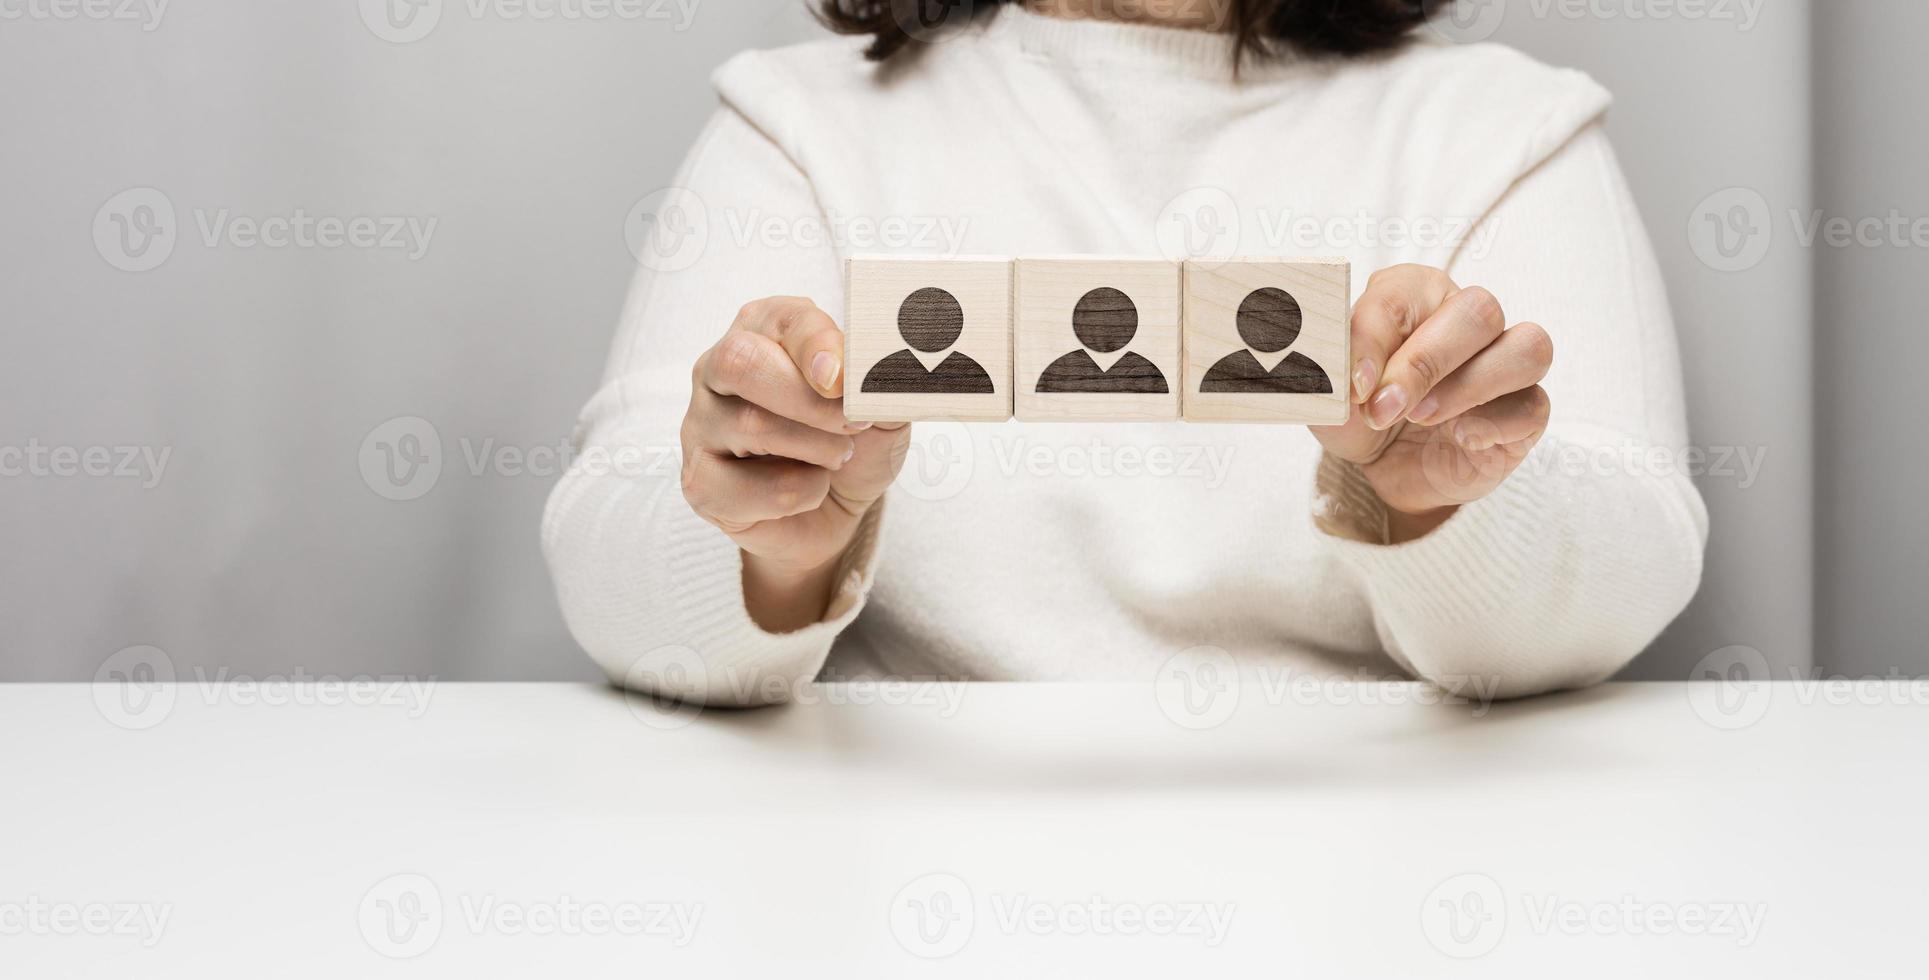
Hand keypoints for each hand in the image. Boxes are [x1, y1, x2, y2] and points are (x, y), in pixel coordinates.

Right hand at [680, 297, 909, 630]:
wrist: (836, 507)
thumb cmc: (852, 442)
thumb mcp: (881, 408)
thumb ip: (883, 384)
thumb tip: (885, 368)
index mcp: (765, 329)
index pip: (782, 319)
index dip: (817, 345)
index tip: (846, 379)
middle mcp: (719, 368)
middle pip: (741, 362)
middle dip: (808, 398)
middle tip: (853, 422)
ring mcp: (700, 425)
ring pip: (749, 426)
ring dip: (815, 448)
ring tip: (838, 456)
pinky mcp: (699, 481)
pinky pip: (747, 487)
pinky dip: (797, 494)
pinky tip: (805, 488)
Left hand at [1311, 265, 1552, 542]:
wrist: (1386, 468)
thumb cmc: (1361, 414)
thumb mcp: (1330, 396)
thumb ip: (1328, 374)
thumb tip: (1336, 366)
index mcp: (1414, 294)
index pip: (1403, 292)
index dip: (1376, 336)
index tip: (1353, 385)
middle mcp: (1467, 317)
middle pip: (1478, 309)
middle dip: (1425, 362)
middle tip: (1383, 408)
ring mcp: (1505, 362)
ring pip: (1526, 346)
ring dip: (1469, 386)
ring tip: (1421, 418)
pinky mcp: (1525, 410)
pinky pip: (1533, 405)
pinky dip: (1495, 423)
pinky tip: (1461, 438)